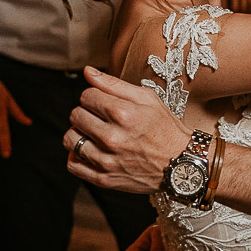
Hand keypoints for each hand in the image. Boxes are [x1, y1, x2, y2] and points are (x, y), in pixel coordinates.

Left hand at [63, 66, 190, 194]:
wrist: (181, 163)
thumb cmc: (165, 129)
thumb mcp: (147, 98)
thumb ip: (114, 84)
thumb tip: (88, 71)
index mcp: (123, 113)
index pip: (86, 96)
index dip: (94, 96)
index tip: (104, 103)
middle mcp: (112, 137)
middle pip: (76, 115)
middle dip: (85, 112)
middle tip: (101, 118)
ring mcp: (107, 160)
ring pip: (70, 140)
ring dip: (79, 133)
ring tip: (94, 134)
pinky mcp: (105, 179)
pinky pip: (73, 166)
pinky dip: (76, 157)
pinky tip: (89, 151)